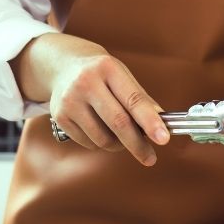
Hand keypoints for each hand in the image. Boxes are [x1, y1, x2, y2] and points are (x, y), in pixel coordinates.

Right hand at [11, 33, 169, 164]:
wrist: (63, 66)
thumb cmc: (101, 74)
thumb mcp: (122, 76)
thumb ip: (141, 99)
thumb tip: (162, 124)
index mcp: (108, 69)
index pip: (133, 100)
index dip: (150, 121)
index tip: (163, 138)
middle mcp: (86, 83)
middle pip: (118, 123)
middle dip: (138, 145)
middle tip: (150, 158)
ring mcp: (70, 100)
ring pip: (103, 138)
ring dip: (119, 144)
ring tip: (121, 135)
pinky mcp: (60, 117)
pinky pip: (88, 143)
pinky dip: (100, 143)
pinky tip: (100, 130)